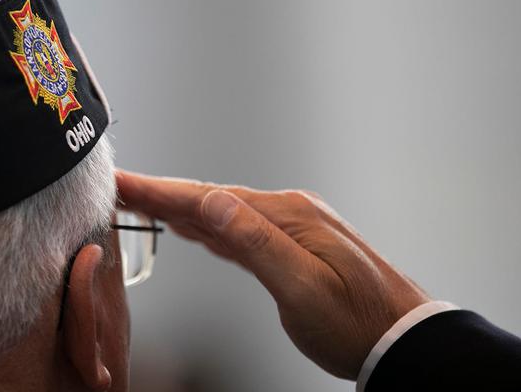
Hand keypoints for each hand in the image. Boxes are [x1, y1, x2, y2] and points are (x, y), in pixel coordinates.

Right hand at [115, 170, 430, 379]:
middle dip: (160, 194)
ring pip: (220, 213)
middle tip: (118, 189)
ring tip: (141, 203)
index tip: (123, 182)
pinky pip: (237, 230)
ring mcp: (289, 228)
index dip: (159, 191)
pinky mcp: (291, 247)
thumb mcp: (303, 287)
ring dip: (179, 208)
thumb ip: (256, 243)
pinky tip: (191, 226)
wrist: (402, 338)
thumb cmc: (359, 322)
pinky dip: (206, 226)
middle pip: (208, 199)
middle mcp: (286, 213)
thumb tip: (213, 203)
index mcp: (286, 216)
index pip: (207, 198)